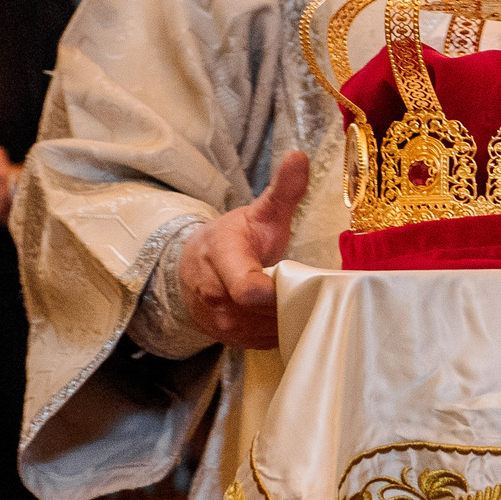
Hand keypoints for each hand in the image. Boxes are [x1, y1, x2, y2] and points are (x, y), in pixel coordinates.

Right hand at [178, 151, 310, 351]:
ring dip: (287, 315)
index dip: (277, 289)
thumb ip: (283, 189)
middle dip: (289, 299)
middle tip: (305, 284)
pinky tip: (289, 312)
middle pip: (264, 311)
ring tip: (297, 295)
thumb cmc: (234, 238)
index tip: (294, 276)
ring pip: (266, 329)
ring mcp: (219, 323)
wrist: (195, 265)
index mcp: (222, 259)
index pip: (249, 288)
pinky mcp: (229, 341)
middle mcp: (215, 296)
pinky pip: (264, 342)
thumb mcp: (260, 212)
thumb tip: (300, 157)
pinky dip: (282, 329)